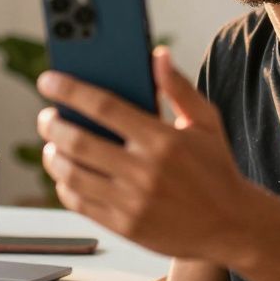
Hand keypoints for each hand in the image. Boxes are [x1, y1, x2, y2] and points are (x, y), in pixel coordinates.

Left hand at [36, 47, 250, 259]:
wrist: (232, 225)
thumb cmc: (217, 169)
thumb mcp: (206, 122)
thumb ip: (178, 88)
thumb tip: (156, 54)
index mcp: (163, 139)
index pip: (104, 106)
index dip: (70, 90)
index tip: (48, 80)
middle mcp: (145, 171)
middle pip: (78, 141)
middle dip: (52, 124)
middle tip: (46, 116)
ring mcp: (132, 201)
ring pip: (72, 174)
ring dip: (52, 155)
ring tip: (52, 144)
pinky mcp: (125, 226)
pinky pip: (79, 203)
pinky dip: (64, 185)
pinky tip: (65, 174)